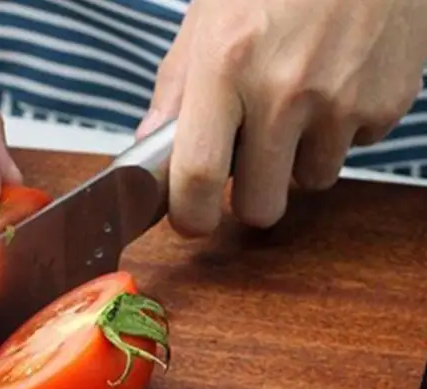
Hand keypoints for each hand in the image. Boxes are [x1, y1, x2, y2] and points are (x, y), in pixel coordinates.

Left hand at [138, 0, 426, 236]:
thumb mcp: (208, 18)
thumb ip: (176, 89)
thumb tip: (150, 147)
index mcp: (226, 66)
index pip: (197, 177)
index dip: (190, 216)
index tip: (191, 220)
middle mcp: (284, 90)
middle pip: (260, 206)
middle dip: (251, 198)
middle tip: (251, 167)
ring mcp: (341, 99)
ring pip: (311, 181)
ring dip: (300, 160)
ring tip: (300, 105)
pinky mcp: (386, 102)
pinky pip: (354, 148)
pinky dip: (342, 129)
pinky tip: (338, 82)